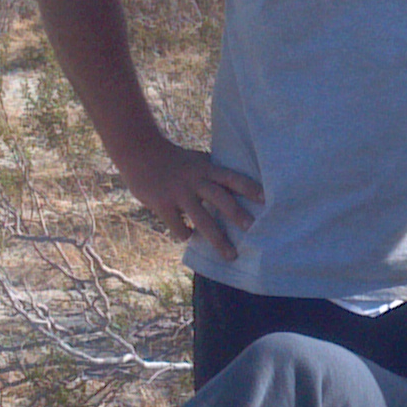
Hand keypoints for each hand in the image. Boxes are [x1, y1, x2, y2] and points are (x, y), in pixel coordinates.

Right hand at [123, 137, 261, 257]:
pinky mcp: (162, 204)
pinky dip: (185, 235)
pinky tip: (189, 237)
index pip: (232, 177)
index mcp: (205, 168)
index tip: (266, 200)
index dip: (249, 187)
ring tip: (231, 254)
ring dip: (218, 239)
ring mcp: (178, 193)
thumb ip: (212, 173)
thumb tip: (237, 187)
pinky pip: (178, 227)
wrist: (139, 152)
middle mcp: (195, 180)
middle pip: (220, 199)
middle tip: (253, 229)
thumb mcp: (195, 160)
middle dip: (237, 215)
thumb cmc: (173, 159)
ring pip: (202, 220)